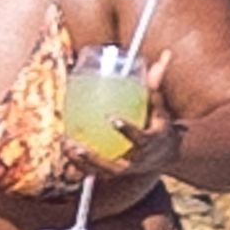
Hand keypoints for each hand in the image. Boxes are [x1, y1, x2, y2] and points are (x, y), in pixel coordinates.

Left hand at [63, 50, 182, 179]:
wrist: (164, 154)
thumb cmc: (158, 124)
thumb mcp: (160, 107)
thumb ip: (156, 85)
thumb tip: (163, 56)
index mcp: (151, 143)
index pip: (139, 138)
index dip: (126, 129)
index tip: (112, 118)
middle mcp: (137, 161)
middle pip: (114, 166)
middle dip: (95, 158)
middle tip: (77, 145)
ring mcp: (125, 169)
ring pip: (100, 171)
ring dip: (81, 162)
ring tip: (66, 144)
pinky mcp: (115, 174)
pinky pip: (94, 171)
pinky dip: (79, 162)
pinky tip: (65, 146)